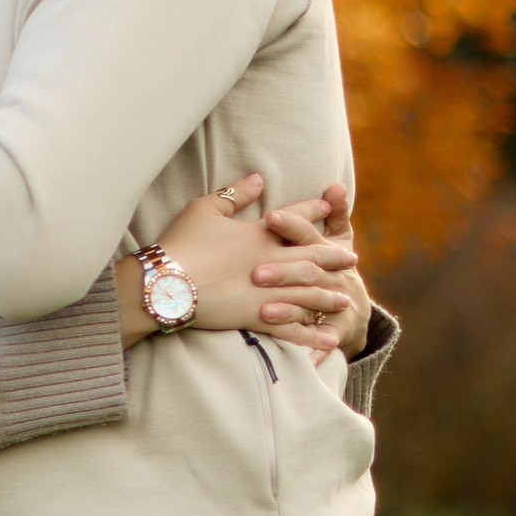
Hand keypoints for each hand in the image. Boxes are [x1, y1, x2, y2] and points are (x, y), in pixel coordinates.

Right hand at [135, 173, 357, 353]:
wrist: (163, 283)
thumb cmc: (180, 243)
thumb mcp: (204, 209)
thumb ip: (235, 193)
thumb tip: (258, 177)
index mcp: (259, 233)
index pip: (295, 218)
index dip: (315, 211)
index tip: (330, 207)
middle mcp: (271, 261)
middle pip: (313, 257)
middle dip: (334, 257)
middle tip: (352, 259)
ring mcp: (267, 291)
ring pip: (309, 292)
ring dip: (329, 295)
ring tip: (345, 299)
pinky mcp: (257, 316)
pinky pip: (292, 327)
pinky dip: (312, 334)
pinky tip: (329, 338)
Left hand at [259, 181, 371, 359]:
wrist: (354, 307)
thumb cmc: (332, 263)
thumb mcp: (337, 236)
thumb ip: (332, 211)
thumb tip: (337, 185)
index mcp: (324, 248)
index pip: (308, 234)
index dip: (292, 225)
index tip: (271, 217)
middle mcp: (332, 274)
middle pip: (307, 271)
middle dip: (283, 271)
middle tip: (256, 273)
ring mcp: (335, 303)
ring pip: (311, 305)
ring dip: (289, 309)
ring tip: (265, 313)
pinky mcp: (335, 330)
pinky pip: (321, 339)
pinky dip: (312, 347)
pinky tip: (295, 353)